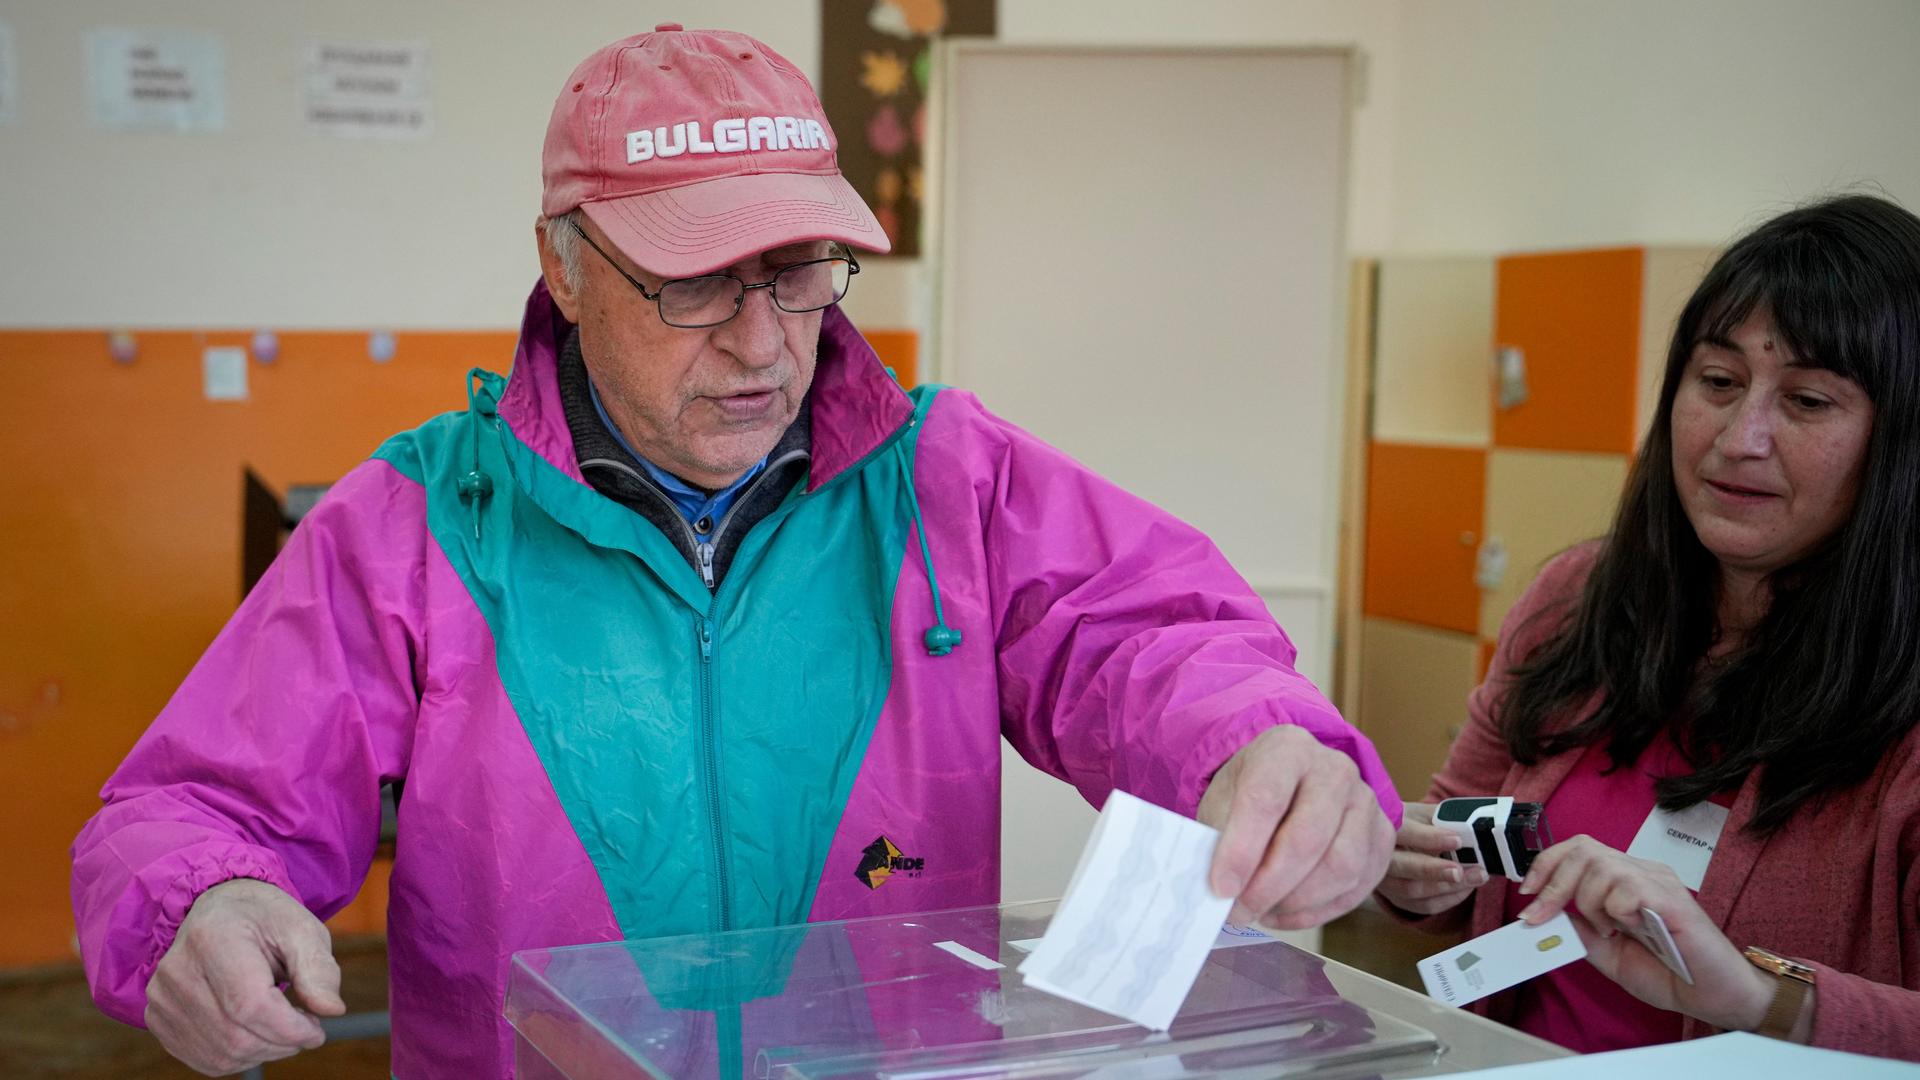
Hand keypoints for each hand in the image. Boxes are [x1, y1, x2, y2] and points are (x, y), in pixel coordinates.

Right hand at [145, 878, 345, 1075]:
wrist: (220, 910)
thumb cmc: (265, 919)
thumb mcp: (301, 929)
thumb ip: (318, 969)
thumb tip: (331, 1010)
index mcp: (213, 938)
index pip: (249, 1005)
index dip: (290, 1029)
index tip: (317, 1030)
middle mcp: (177, 970)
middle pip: (235, 1036)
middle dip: (282, 1043)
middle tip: (305, 1027)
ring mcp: (162, 998)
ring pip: (221, 1054)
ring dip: (264, 1052)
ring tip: (283, 1027)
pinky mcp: (159, 1018)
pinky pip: (205, 1059)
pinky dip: (240, 1057)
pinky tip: (256, 1033)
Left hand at [1198, 725, 1395, 930]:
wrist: (1289, 781)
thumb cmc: (1251, 790)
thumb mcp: (1223, 801)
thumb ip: (1220, 840)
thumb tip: (1221, 892)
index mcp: (1288, 748)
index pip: (1266, 800)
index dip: (1242, 851)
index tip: (1222, 889)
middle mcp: (1335, 769)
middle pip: (1308, 838)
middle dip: (1270, 886)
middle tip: (1240, 911)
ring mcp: (1366, 802)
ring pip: (1341, 867)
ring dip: (1297, 902)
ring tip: (1262, 910)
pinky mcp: (1382, 836)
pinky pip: (1358, 886)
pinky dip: (1319, 911)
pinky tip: (1286, 913)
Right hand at [1374, 801, 1490, 914]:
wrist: (1393, 841)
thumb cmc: (1410, 824)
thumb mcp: (1423, 813)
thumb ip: (1443, 817)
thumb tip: (1471, 825)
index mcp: (1384, 825)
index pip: (1402, 832)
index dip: (1428, 838)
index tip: (1456, 840)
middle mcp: (1380, 855)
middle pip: (1401, 866)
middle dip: (1434, 870)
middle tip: (1461, 870)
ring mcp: (1385, 880)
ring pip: (1412, 889)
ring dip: (1447, 886)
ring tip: (1476, 877)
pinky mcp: (1397, 898)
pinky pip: (1423, 905)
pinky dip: (1449, 899)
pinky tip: (1466, 888)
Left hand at [1517, 835, 1775, 1032]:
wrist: (1717, 996)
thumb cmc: (1671, 974)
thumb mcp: (1610, 955)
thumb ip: (1581, 932)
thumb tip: (1546, 914)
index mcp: (1626, 880)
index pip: (1578, 849)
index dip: (1546, 866)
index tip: (1528, 895)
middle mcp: (1642, 872)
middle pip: (1583, 849)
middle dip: (1553, 883)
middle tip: (1544, 915)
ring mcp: (1659, 882)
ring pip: (1601, 866)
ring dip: (1590, 903)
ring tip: (1611, 932)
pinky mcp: (1673, 899)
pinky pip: (1628, 888)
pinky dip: (1618, 911)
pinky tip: (1635, 931)